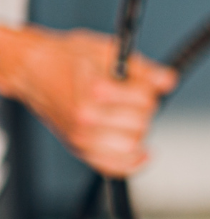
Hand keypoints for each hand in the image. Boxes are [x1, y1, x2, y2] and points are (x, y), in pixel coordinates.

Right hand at [1, 27, 175, 176]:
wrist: (32, 69)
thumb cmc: (65, 58)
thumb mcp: (106, 51)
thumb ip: (142, 68)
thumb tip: (168, 80)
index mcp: (95, 91)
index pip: (145, 100)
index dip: (149, 89)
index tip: (141, 84)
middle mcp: (87, 117)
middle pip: (141, 123)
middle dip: (143, 110)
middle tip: (131, 100)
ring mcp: (81, 136)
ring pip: (132, 146)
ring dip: (137, 131)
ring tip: (125, 116)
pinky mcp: (79, 148)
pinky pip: (114, 167)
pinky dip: (132, 162)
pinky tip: (141, 152)